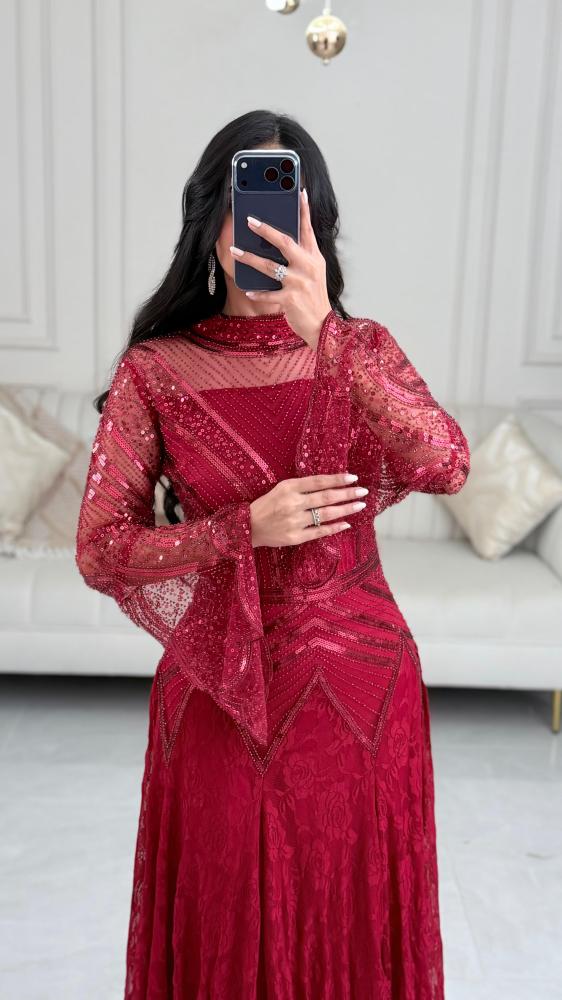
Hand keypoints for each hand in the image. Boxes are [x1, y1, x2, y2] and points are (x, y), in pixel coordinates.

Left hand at [229, 188, 331, 349]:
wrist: (323, 327)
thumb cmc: (314, 298)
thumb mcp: (314, 273)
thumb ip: (302, 255)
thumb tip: (280, 239)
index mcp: (314, 257)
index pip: (308, 229)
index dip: (303, 209)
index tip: (298, 191)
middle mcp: (308, 267)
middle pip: (285, 243)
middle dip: (266, 230)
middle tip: (249, 220)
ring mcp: (299, 283)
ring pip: (270, 267)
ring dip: (250, 258)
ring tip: (235, 250)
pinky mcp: (291, 300)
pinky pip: (268, 294)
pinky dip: (257, 293)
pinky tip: (247, 289)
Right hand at [249, 473, 368, 548]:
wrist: (248, 527)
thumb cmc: (267, 504)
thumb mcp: (281, 488)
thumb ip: (302, 486)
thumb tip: (330, 484)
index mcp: (288, 488)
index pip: (318, 481)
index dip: (337, 479)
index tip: (353, 478)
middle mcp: (292, 503)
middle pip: (325, 497)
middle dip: (347, 494)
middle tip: (363, 491)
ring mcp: (294, 521)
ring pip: (325, 515)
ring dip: (345, 510)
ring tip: (359, 505)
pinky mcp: (295, 537)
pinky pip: (319, 532)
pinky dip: (334, 528)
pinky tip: (346, 524)